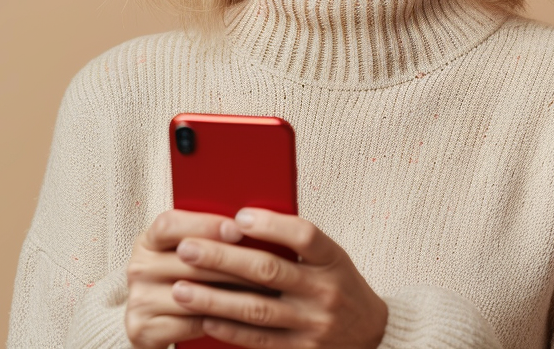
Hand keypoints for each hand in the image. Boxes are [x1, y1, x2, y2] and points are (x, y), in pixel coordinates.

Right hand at [124, 209, 261, 348]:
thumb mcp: (182, 256)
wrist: (154, 326)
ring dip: (234, 295)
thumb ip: (204, 239)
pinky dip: (221, 321)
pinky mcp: (143, 329)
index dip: (204, 224)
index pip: (169, 224)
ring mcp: (139, 299)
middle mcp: (138, 267)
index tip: (237, 230)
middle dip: (234, 263)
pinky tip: (242, 318)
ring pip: (194, 293)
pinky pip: (192, 323)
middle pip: (188, 259)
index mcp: (147, 242)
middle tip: (268, 267)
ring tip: (264, 294)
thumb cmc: (178, 284)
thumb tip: (249, 225)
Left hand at [169, 207, 387, 348]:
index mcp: (332, 260)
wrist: (372, 335)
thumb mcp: (330, 258)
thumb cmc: (338, 284)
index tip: (237, 216)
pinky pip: (259, 340)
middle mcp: (324, 292)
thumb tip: (238, 221)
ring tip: (181, 288)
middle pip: (268, 271)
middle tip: (186, 249)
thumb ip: (294, 243)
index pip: (304, 235)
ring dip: (214, 299)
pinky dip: (229, 329)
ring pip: (256, 309)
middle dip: (221, 258)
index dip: (270, 225)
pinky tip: (203, 318)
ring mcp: (313, 324)